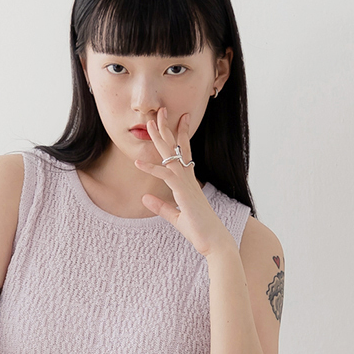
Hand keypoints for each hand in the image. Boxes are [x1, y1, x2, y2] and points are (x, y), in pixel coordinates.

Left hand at [134, 107, 231, 256]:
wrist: (215, 243)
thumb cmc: (200, 232)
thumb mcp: (175, 218)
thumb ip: (160, 206)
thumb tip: (145, 197)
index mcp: (190, 183)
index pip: (184, 154)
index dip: (180, 135)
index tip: (179, 119)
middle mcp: (189, 180)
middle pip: (178, 148)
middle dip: (168, 128)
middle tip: (161, 110)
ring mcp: (187, 185)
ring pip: (172, 155)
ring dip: (159, 139)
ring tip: (148, 123)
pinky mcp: (184, 193)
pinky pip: (166, 175)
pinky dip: (151, 168)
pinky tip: (138, 162)